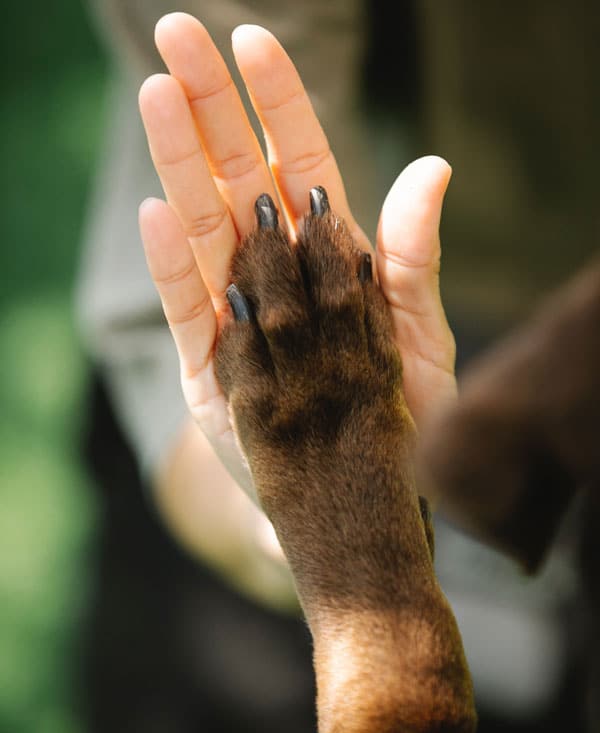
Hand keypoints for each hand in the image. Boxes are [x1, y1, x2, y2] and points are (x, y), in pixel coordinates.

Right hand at [138, 12, 455, 500]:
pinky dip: (175, 261)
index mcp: (328, 257)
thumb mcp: (417, 334)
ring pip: (204, 226)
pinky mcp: (210, 365)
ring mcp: (237, 314)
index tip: (252, 43)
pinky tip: (162, 212)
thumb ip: (411, 256)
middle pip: (238, 178)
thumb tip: (433, 167)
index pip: (299, 163)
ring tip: (157, 97)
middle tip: (176, 37)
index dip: (278, 104)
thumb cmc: (397, 415)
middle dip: (209, 108)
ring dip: (181, 164)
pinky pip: (190, 305)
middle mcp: (276, 273)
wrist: (360, 497)